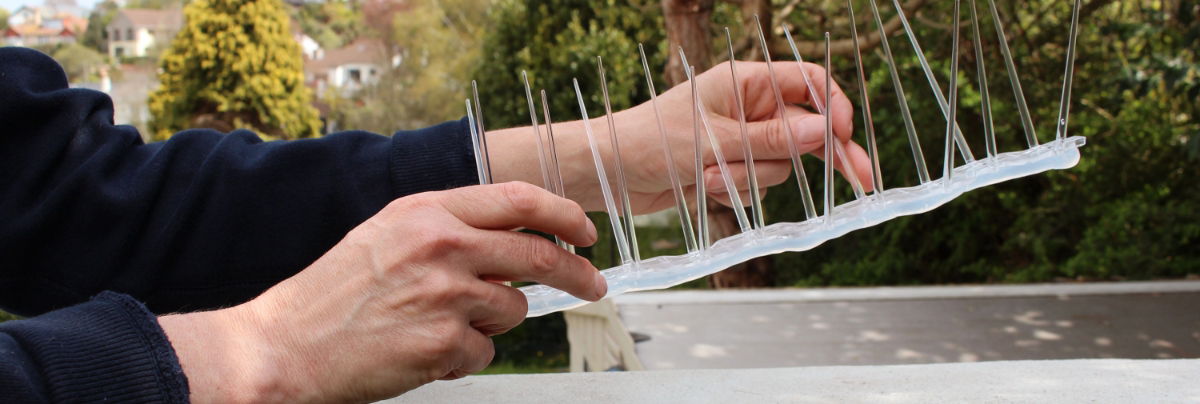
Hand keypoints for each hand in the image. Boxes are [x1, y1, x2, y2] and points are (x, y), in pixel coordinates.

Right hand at [160, 182, 603, 402]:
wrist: (286, 345)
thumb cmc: (334, 293)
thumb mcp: (390, 234)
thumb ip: (450, 226)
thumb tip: (514, 236)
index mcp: (427, 212)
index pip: (519, 200)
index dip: (564, 214)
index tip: (585, 231)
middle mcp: (441, 246)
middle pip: (538, 257)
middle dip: (577, 273)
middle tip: (592, 285)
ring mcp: (445, 296)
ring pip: (512, 310)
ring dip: (491, 321)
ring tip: (438, 323)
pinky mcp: (443, 343)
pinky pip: (484, 351)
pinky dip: (462, 356)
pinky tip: (421, 349)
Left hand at [489, 60, 872, 213]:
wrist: (607, 173)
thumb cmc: (648, 140)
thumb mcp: (713, 140)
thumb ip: (771, 141)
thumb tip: (825, 131)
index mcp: (746, 82)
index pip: (809, 84)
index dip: (834, 108)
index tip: (844, 137)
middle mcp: (748, 109)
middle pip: (805, 130)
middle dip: (822, 156)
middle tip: (862, 181)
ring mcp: (740, 141)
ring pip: (779, 167)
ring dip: (750, 180)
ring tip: (710, 177)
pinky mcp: (728, 170)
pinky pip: (755, 186)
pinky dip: (734, 193)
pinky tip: (702, 188)